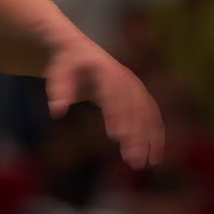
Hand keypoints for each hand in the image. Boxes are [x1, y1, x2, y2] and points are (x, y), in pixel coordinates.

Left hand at [46, 38, 163, 168]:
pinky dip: (156, 135)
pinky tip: (154, 156)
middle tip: (132, 159)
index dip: (116, 113)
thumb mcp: (58, 71)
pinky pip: (152, 115)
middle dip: (134, 133)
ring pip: (146, 114)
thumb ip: (58, 89)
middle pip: (133, 107)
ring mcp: (134, 85)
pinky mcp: (139, 94)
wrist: (81, 49)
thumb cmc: (67, 63)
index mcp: (105, 69)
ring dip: (147, 139)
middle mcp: (124, 76)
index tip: (117, 136)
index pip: (113, 92)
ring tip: (142, 163)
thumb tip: (57, 110)